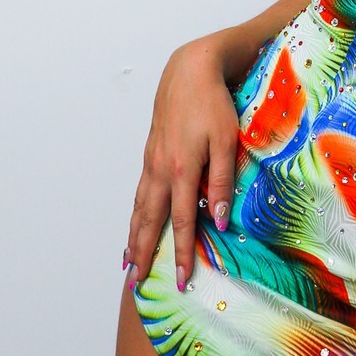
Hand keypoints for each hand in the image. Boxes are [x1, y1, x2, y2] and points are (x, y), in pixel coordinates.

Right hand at [125, 37, 239, 291]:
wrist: (189, 69)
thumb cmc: (213, 103)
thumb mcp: (227, 141)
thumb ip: (223, 181)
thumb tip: (220, 220)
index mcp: (182, 171)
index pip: (183, 222)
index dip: (182, 254)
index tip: (182, 281)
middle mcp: (161, 170)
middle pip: (149, 222)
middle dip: (144, 255)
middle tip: (136, 285)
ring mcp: (152, 162)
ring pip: (139, 208)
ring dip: (133, 237)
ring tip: (127, 263)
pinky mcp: (151, 153)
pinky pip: (139, 192)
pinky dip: (134, 213)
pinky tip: (134, 222)